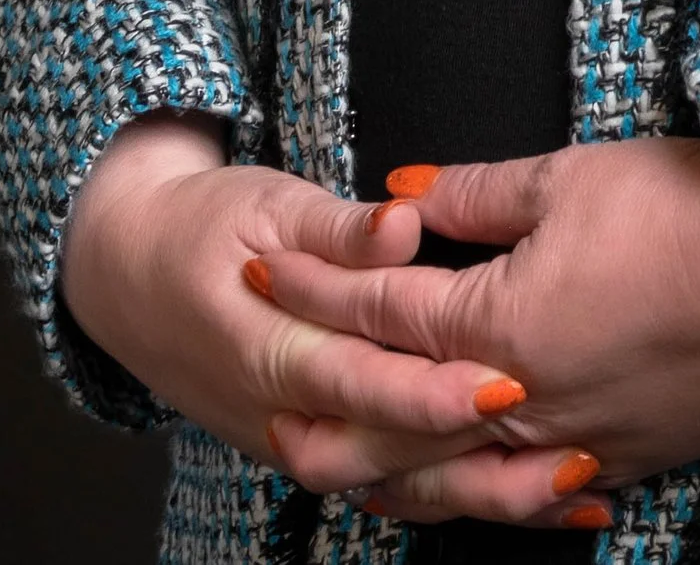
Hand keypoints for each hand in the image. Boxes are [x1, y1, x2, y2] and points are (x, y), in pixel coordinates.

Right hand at [60, 114, 588, 519]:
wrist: (128, 276)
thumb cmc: (203, 229)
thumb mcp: (266, 204)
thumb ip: (339, 227)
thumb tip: (402, 224)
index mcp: (269, 349)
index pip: (361, 381)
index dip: (434, 391)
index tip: (507, 384)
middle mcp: (282, 414)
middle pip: (386, 458)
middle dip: (477, 466)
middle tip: (567, 457)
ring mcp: (296, 442)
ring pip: (393, 488)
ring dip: (481, 494)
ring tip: (571, 489)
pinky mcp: (315, 448)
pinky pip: (389, 486)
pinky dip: (457, 494)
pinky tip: (530, 495)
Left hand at [250, 137, 699, 528]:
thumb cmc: (698, 212)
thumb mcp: (576, 176)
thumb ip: (478, 196)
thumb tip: (405, 200)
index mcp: (502, 324)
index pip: (381, 310)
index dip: (316, 286)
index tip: (264, 269)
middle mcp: (526, 401)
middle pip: (398, 420)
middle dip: (329, 410)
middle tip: (270, 407)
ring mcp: (579, 443)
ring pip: (460, 477)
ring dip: (393, 473)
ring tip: (343, 470)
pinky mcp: (632, 460)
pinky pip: (535, 495)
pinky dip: (486, 496)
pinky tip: (469, 493)